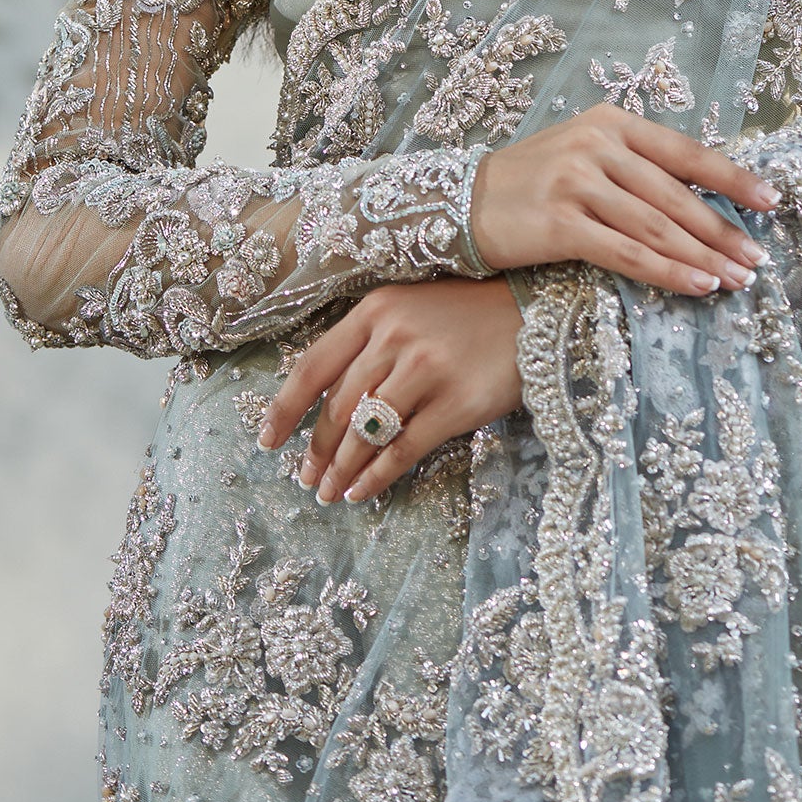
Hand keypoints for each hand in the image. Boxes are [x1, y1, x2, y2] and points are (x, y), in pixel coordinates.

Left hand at [256, 276, 523, 503]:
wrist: (533, 314)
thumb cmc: (464, 315)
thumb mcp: (409, 309)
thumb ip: (367, 344)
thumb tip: (324, 403)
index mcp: (375, 310)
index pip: (312, 367)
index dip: (284, 410)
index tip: (268, 442)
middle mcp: (395, 337)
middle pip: (337, 408)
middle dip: (314, 450)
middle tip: (305, 478)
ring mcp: (426, 370)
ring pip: (365, 433)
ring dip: (340, 469)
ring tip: (329, 491)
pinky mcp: (456, 404)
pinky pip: (403, 450)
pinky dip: (376, 477)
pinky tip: (362, 492)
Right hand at [469, 102, 778, 295]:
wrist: (460, 202)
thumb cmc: (532, 183)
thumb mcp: (585, 155)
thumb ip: (635, 168)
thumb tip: (702, 200)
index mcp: (613, 122)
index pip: (686, 152)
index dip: (732, 178)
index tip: (771, 202)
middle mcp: (598, 145)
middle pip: (677, 196)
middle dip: (723, 231)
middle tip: (757, 259)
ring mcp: (577, 182)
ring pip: (658, 227)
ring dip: (703, 257)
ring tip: (736, 279)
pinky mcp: (560, 223)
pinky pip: (627, 252)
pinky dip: (667, 272)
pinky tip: (697, 286)